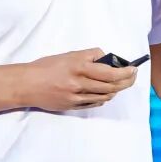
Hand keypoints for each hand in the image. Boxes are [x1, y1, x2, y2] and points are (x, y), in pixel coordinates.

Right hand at [21, 47, 138, 110]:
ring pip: (105, 96)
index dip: (126, 72)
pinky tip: (105, 92)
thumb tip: (108, 58)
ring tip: (119, 83)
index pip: (110, 73)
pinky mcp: (72, 106)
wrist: (26, 84)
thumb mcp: (69, 55)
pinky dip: (104, 97)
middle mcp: (78, 84)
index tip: (133, 69)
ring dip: (116, 89)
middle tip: (132, 76)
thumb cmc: (46, 67)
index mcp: (78, 67)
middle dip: (126, 82)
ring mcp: (76, 97)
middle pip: (111, 86)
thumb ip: (90, 56)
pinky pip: (95, 103)